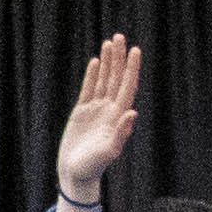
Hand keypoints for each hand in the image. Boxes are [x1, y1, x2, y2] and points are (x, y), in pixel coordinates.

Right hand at [57, 34, 141, 207]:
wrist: (76, 173)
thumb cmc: (93, 166)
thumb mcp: (109, 152)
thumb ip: (121, 133)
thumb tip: (132, 113)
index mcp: (118, 116)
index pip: (127, 86)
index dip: (131, 68)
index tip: (135, 50)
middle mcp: (109, 109)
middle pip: (116, 78)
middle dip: (119, 58)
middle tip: (120, 37)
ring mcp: (96, 109)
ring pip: (103, 80)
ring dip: (107, 62)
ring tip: (109, 43)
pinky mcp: (82, 112)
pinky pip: (88, 89)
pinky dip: (92, 75)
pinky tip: (96, 61)